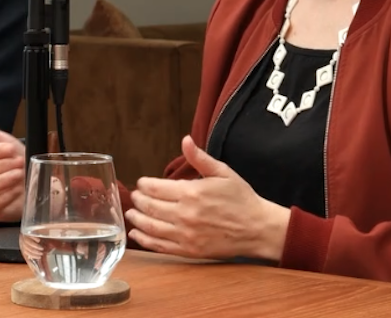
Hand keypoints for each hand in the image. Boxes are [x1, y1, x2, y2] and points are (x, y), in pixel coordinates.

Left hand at [125, 135, 290, 261]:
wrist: (258, 229)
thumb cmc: (241, 199)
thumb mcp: (223, 172)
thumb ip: (199, 158)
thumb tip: (185, 140)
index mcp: (191, 193)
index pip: (155, 188)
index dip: (144, 184)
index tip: (142, 183)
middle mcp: (185, 214)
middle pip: (149, 207)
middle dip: (138, 200)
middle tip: (135, 196)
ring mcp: (186, 234)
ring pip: (150, 227)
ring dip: (136, 219)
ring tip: (132, 213)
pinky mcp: (189, 250)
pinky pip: (160, 246)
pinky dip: (144, 240)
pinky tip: (136, 234)